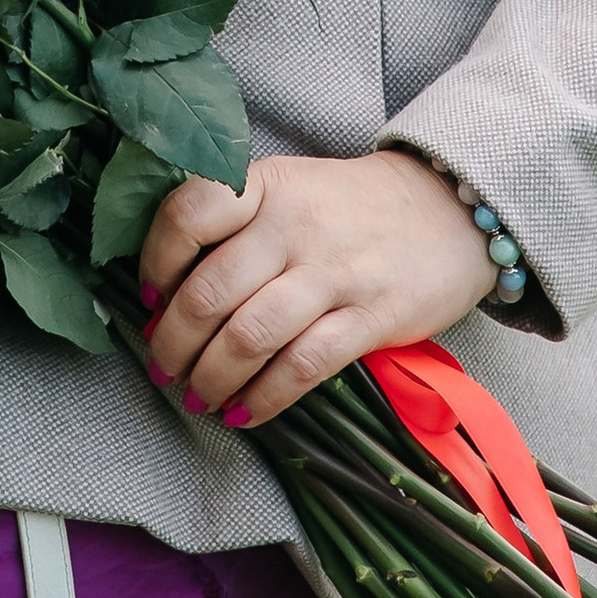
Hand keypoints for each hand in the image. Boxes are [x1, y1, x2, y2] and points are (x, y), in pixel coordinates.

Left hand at [139, 150, 499, 429]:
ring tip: (196, 396)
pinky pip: (302, 368)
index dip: (155, 261)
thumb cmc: (347, 208)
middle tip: (163, 366)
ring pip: (249, 337)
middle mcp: (294, 225)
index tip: (148, 297)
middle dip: (173, 342)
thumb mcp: (289, 190)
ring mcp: (333, 272)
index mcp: (267, 185)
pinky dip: (264, 399)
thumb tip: (169, 295)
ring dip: (211, 378)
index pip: (189, 212)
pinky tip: (244, 412)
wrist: (448, 210)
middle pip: (210, 292)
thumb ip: (236, 228)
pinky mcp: (369, 319)